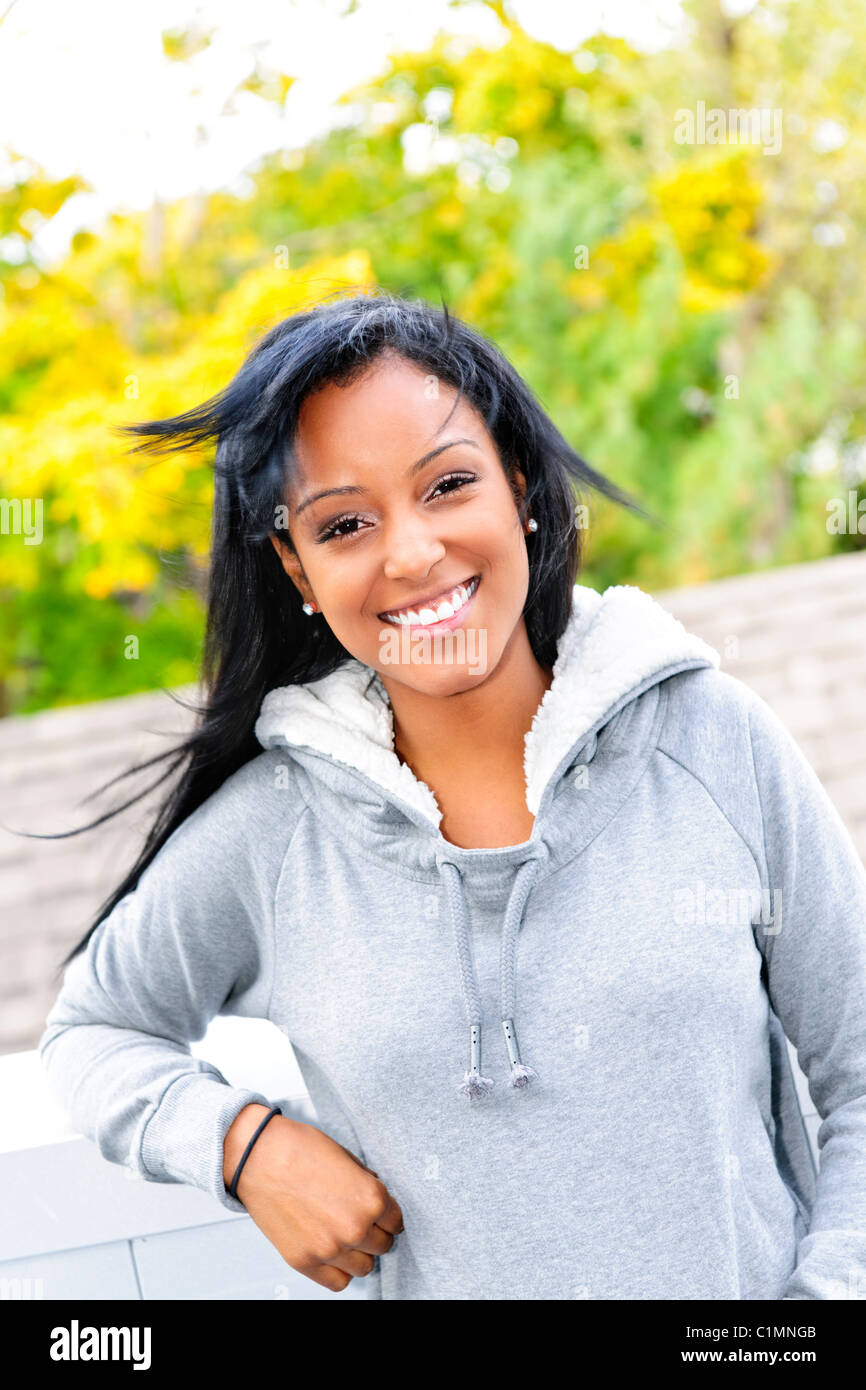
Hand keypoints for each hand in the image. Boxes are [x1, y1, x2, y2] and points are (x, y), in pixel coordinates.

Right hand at [223, 1103, 403, 1292]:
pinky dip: (339, 1271)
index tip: (382, 1215)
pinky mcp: (305, 1262)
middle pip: (384, 1245)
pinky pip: (338, 1283)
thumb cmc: (299, 1149)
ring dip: (359, 1253)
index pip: (397, 1221)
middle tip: (363, 1222)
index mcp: (370, 1198)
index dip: (389, 1215)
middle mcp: (354, 1227)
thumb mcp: (347, 1157)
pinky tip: (333, 1254)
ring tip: (346, 1237)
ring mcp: (329, 1248)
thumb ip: (366, 1184)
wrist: (258, 1157)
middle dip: (376, 1233)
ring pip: (365, 1267)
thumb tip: (377, 1203)